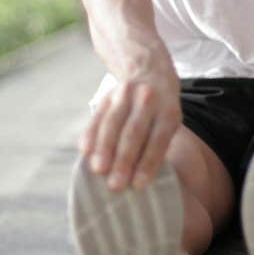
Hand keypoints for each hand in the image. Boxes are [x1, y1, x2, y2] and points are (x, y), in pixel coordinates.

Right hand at [79, 63, 180, 191]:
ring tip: (98, 170)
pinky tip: (85, 150)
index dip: (148, 163)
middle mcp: (149, 101)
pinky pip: (98, 115)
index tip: (138, 185)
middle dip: (124, 160)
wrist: (148, 69)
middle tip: (115, 185)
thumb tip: (140, 179)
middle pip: (134, 133)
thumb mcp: (168, 121)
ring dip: (105, 148)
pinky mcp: (108, 94)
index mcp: (168, 112)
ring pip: (114, 123)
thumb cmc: (160, 109)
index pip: (158, 140)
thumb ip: (156, 144)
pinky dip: (91, 134)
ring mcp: (127, 95)